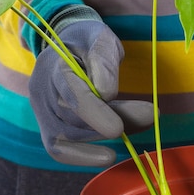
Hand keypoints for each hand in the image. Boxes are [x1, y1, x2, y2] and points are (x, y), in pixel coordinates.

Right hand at [29, 20, 153, 166]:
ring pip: (71, 135)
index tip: (118, 128)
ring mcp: (43, 112)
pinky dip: (85, 156)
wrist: (68, 47)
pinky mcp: (50, 128)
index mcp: (54, 64)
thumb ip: (104, 61)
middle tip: (151, 114)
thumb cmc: (88, 43)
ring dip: (107, 134)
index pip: (70, 92)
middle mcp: (42, 91)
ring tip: (143, 119)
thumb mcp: (101, 39)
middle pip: (74, 116)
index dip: (94, 112)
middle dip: (114, 119)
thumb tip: (107, 94)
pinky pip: (61, 150)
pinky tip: (109, 156)